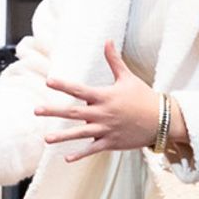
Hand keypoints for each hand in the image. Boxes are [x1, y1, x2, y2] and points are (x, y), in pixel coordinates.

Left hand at [38, 40, 165, 161]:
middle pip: (73, 112)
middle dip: (53, 111)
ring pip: (80, 134)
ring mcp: (106, 130)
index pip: (79, 90)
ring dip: (62, 136)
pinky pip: (92, 149)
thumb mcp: (128, 78)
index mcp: (104, 96)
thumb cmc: (143, 97)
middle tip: (36, 110)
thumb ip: (114, 61)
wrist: (161, 120)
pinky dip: (80, 154)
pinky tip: (66, 158)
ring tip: (46, 138)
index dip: (64, 85)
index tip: (48, 81)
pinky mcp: (111, 143)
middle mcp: (102, 113)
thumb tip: (107, 41)